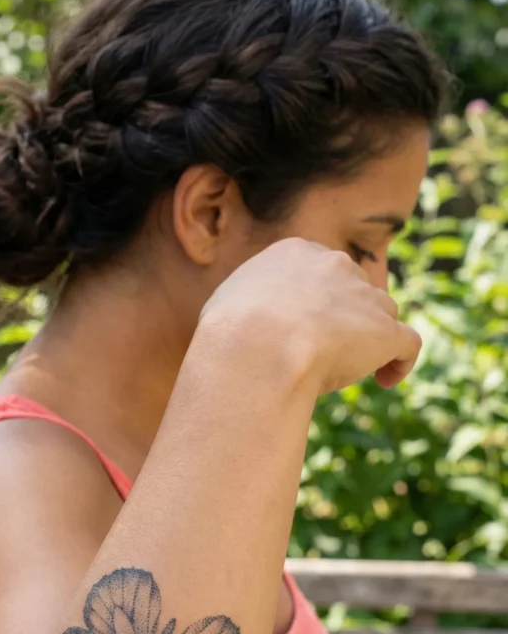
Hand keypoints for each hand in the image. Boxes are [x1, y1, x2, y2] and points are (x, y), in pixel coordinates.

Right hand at [199, 238, 420, 395]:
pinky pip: (408, 344)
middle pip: (354, 289)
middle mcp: (336, 266)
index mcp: (295, 253)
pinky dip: (400, 362)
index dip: (317, 302)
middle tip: (326, 354)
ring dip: (371, 340)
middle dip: (346, 318)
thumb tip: (241, 325)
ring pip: (382, 314)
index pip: (319, 272)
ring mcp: (364, 298)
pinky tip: (385, 381)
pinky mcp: (385, 332)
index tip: (305, 330)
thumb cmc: (230, 333)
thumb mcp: (225, 305)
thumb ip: (245, 306)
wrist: (257, 347)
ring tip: (352, 372)